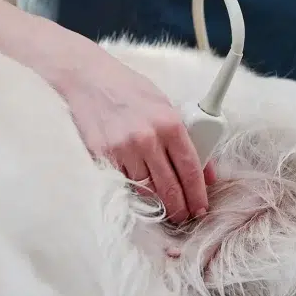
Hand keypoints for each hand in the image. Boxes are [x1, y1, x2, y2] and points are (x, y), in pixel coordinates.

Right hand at [49, 47, 214, 222]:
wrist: (88, 79)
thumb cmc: (129, 89)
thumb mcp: (165, 104)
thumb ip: (188, 137)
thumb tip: (207, 170)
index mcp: (169, 123)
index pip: (190, 169)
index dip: (197, 193)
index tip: (200, 206)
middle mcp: (147, 138)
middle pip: (169, 186)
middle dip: (179, 207)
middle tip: (183, 216)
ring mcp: (122, 148)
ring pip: (145, 189)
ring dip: (156, 203)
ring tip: (163, 209)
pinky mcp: (101, 155)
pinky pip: (122, 182)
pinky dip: (132, 190)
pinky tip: (139, 194)